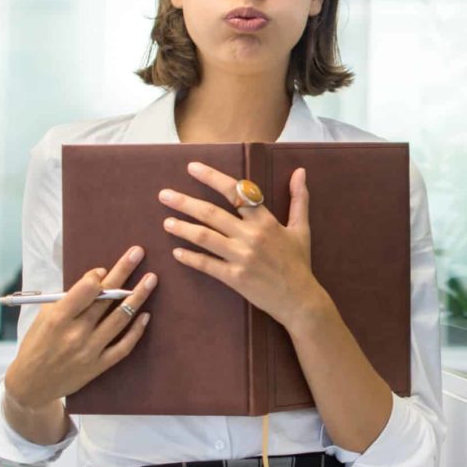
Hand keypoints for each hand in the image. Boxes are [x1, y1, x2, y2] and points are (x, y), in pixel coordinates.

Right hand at [5, 247, 155, 409]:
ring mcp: (90, 351)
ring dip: (138, 296)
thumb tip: (97, 280)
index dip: (97, 276)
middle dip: (124, 271)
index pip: (86, 289)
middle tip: (138, 252)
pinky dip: (137, 330)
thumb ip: (69, 299)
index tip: (104, 269)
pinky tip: (146, 315)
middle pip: (106, 298)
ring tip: (151, 279)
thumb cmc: (36, 344)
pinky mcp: (99, 365)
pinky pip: (124, 346)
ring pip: (121, 318)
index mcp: (58, 318)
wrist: (31, 384)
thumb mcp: (44, 317)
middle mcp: (76, 334)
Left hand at [159, 162, 323, 328]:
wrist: (300, 299)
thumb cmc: (299, 263)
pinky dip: (190, 258)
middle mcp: (251, 236)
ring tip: (166, 222)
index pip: (235, 192)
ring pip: (204, 237)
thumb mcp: (301, 228)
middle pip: (211, 213)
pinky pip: (206, 264)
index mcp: (266, 221)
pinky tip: (176, 252)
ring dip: (182, 228)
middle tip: (164, 194)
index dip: (212, 177)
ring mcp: (241, 257)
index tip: (192, 168)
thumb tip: (301, 171)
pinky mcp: (235, 278)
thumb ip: (299, 198)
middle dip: (184, 202)